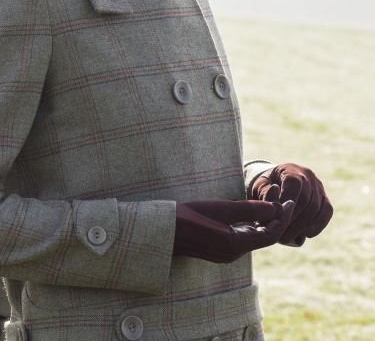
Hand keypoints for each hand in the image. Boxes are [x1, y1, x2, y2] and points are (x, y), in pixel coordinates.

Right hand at [173, 199, 293, 262]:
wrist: (162, 230)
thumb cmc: (188, 216)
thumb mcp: (221, 208)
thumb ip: (251, 208)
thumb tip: (277, 207)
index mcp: (236, 245)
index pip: (270, 234)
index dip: (282, 217)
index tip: (288, 200)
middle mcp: (234, 253)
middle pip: (264, 236)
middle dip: (275, 217)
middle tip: (280, 196)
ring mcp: (226, 253)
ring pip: (254, 237)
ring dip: (263, 220)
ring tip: (269, 200)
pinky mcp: (219, 249)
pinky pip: (243, 238)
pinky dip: (251, 225)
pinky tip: (251, 212)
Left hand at [251, 163, 332, 243]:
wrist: (277, 182)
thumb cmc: (266, 185)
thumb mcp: (260, 186)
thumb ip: (265, 195)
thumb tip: (274, 210)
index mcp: (290, 169)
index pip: (294, 185)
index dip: (287, 203)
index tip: (277, 220)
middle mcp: (308, 175)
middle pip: (305, 199)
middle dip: (293, 219)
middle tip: (280, 235)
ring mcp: (319, 186)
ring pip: (316, 207)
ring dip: (302, 225)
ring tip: (288, 238)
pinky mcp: (325, 198)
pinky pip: (327, 211)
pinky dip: (319, 224)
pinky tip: (308, 234)